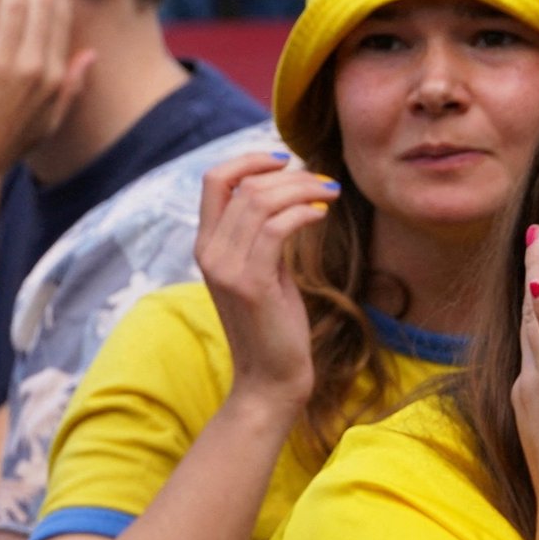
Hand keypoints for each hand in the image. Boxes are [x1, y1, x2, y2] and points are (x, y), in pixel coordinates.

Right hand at [195, 151, 336, 411]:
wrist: (271, 379)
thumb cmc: (275, 326)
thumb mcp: (265, 272)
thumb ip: (264, 236)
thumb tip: (288, 196)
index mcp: (207, 246)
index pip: (214, 180)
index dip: (248, 160)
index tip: (285, 160)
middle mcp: (209, 252)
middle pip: (243, 185)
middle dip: (291, 176)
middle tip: (326, 182)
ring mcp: (226, 268)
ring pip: (261, 201)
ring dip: (303, 190)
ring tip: (331, 194)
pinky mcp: (250, 284)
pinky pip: (277, 228)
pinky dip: (303, 213)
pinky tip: (322, 215)